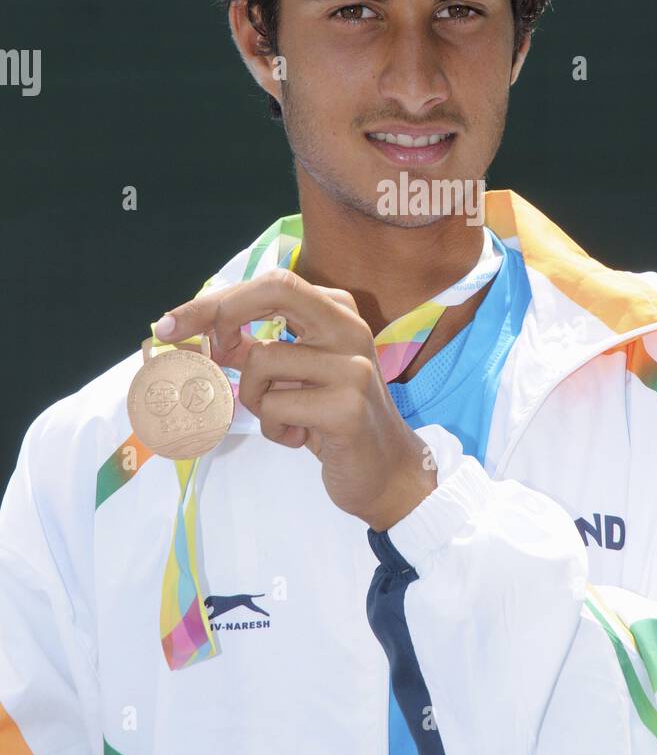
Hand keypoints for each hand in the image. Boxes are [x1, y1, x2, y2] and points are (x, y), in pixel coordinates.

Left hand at [154, 270, 436, 530]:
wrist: (386, 470)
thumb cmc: (334, 418)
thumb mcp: (295, 375)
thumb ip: (254, 349)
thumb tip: (196, 332)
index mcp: (338, 311)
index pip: (271, 283)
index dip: (216, 300)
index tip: (172, 324)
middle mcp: (349, 328)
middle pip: (273, 291)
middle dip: (219, 314)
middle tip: (193, 348)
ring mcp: (352, 366)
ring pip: (262, 363)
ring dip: (254, 399)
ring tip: (284, 417)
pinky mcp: (347, 407)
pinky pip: (274, 407)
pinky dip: (275, 428)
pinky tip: (302, 438)